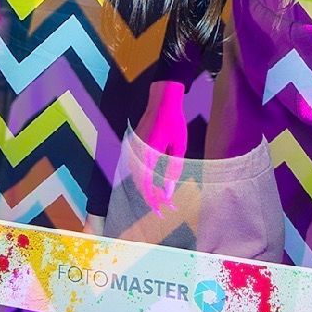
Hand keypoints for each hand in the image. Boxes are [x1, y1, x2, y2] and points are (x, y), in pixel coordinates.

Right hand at [133, 81, 188, 214]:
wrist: (161, 100)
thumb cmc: (174, 122)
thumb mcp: (179, 146)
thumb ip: (173, 169)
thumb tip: (169, 191)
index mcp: (147, 153)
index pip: (147, 184)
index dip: (154, 200)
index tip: (163, 210)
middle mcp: (136, 152)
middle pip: (139, 183)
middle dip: (152, 198)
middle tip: (165, 209)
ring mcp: (133, 148)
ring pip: (136, 176)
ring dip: (148, 189)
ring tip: (162, 199)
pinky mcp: (133, 146)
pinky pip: (136, 167)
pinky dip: (144, 178)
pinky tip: (154, 183)